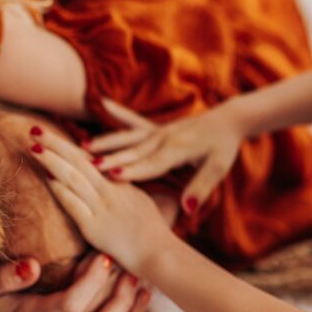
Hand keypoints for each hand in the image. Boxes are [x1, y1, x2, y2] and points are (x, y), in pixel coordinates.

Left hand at [30, 129, 175, 275]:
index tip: (50, 135)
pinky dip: (61, 191)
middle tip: (35, 129)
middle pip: (79, 162)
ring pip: (74, 179)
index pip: (89, 160)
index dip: (68, 145)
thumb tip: (107, 179)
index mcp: (119, 184)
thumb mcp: (139, 200)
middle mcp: (109, 192)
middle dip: (55, 144)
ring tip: (34, 148)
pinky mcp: (95, 228)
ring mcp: (102, 209)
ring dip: (52, 161)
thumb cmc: (152, 230)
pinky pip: (75, 205)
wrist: (160, 253)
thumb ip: (121, 188)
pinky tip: (47, 178)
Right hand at [86, 98, 247, 213]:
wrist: (228, 120)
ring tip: (83, 147)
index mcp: (178, 150)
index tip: (112, 176)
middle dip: (109, 158)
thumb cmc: (223, 147)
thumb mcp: (218, 169)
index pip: (152, 164)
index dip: (133, 170)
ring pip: (127, 137)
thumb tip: (187, 208)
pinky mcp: (156, 127)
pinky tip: (102, 103)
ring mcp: (158, 131)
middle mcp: (164, 138)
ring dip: (106, 142)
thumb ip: (200, 188)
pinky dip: (118, 112)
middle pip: (133, 151)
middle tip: (86, 165)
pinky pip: (133, 120)